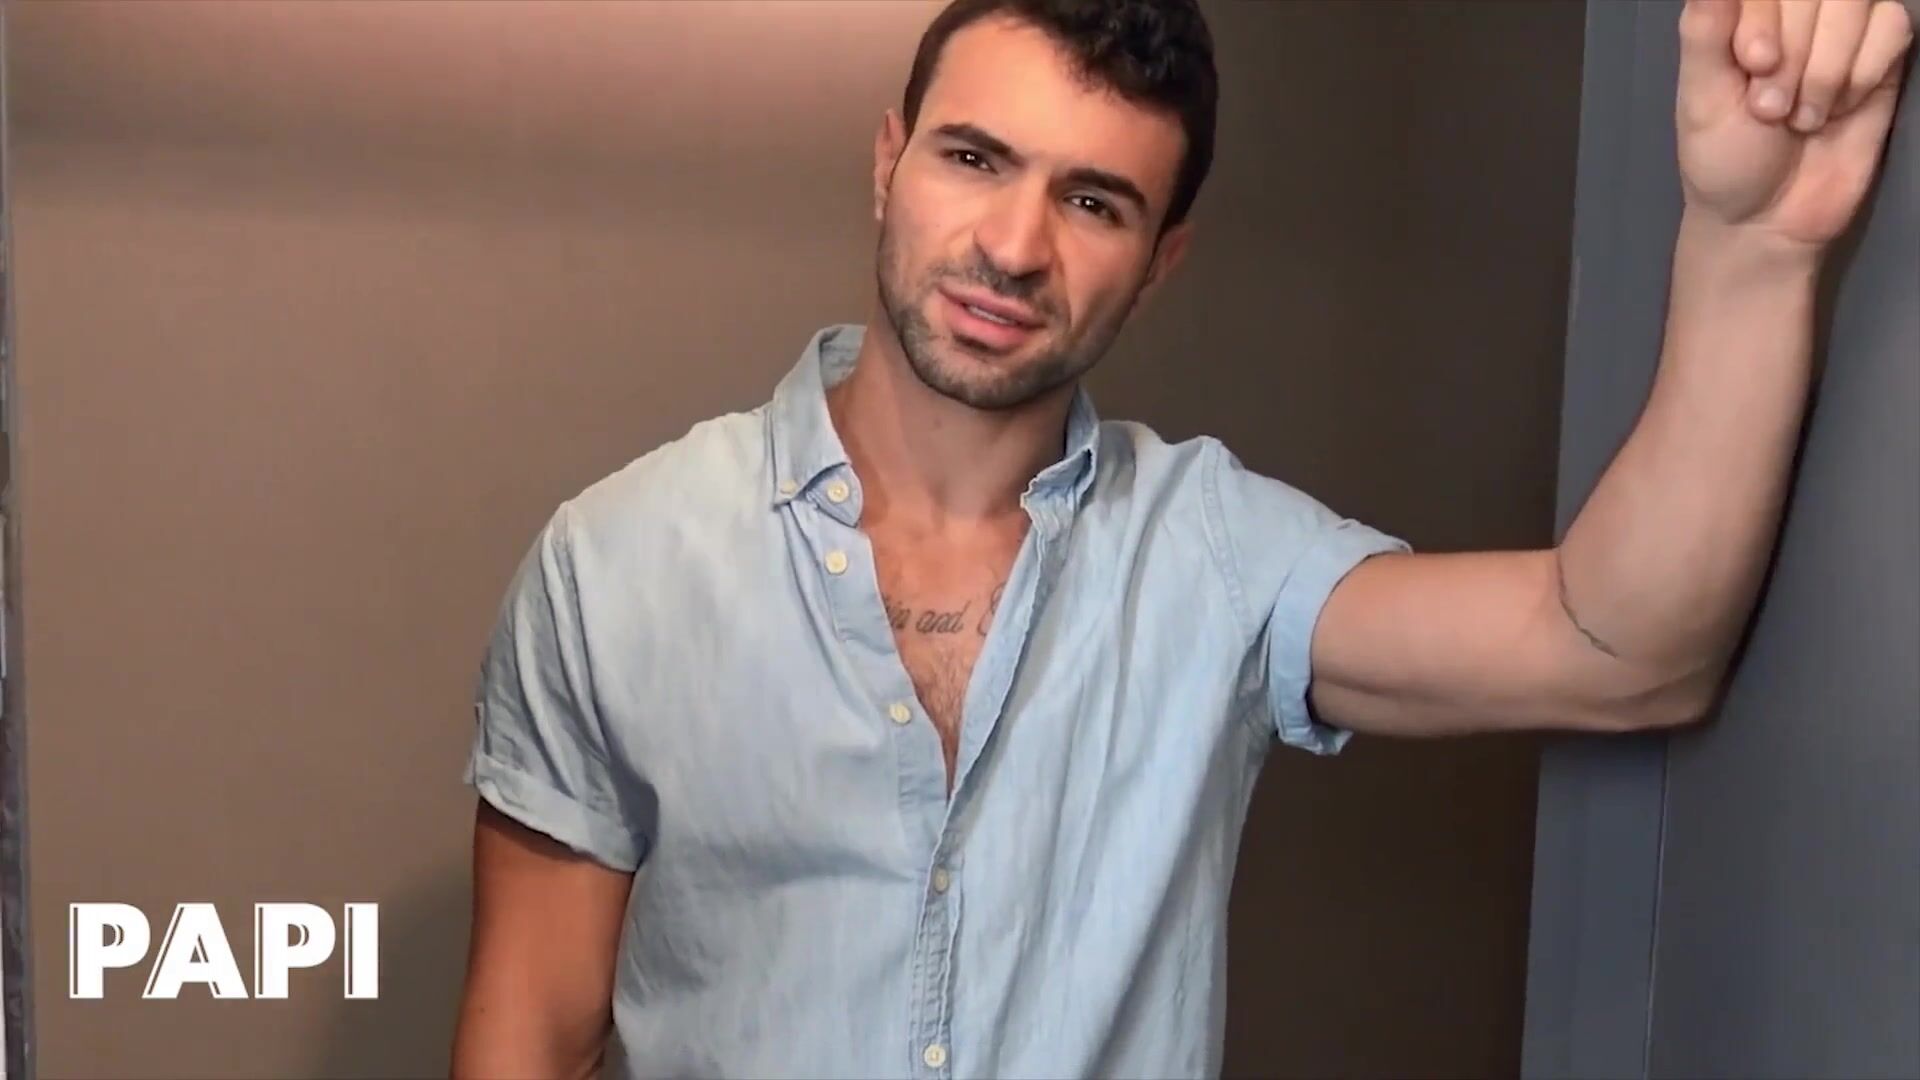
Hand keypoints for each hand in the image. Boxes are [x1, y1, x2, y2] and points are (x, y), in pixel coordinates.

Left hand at [1676, 0, 1913, 248]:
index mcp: (1739, 13)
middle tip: (1770, 109)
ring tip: (1801, 117)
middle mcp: (1792, 12)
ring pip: (1856, 2)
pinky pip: (1893, 27)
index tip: (1753, 64)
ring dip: (1827, 70)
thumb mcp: (1700, 98)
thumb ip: (1705, 31)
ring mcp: (1840, 29)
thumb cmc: (1725, 157)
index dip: (1765, 16)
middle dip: (1795, 54)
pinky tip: (1838, 109)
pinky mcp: (1882, 54)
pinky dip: (1861, 75)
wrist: (1769, 220)